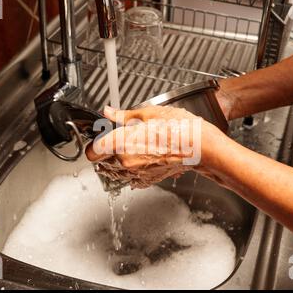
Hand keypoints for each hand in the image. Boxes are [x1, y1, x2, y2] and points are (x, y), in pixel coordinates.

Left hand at [85, 105, 222, 187]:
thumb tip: (109, 112)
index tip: (99, 137)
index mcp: (121, 143)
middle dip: (105, 151)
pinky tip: (142, 157)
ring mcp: (136, 174)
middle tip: (118, 138)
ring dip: (116, 161)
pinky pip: (129, 178)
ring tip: (132, 147)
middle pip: (100, 162)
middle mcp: (125, 162)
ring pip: (113, 172)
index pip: (91, 151)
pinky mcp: (146, 180)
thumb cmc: (179, 128)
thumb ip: (123, 116)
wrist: (200, 147)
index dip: (93, 143)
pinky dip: (130, 170)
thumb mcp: (149, 114)